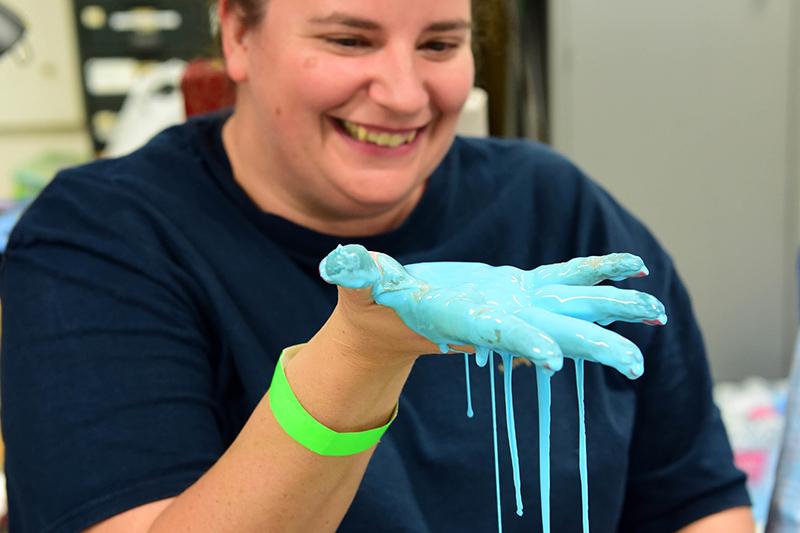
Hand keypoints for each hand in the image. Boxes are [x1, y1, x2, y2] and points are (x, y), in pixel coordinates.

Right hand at [319, 244, 665, 377]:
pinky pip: (564, 279)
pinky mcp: (516, 287)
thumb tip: (341, 260)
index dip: (525, 342)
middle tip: (635, 364)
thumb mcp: (361, 288)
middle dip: (592, 346)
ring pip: (569, 306)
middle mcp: (497, 317)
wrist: (392, 321)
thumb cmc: (373, 306)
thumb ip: (356, 274)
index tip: (557, 360)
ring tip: (657, 313)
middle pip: (551, 332)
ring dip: (611, 310)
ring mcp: (512, 303)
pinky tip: (632, 269)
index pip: (497, 334)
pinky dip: (596, 273)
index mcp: (463, 320)